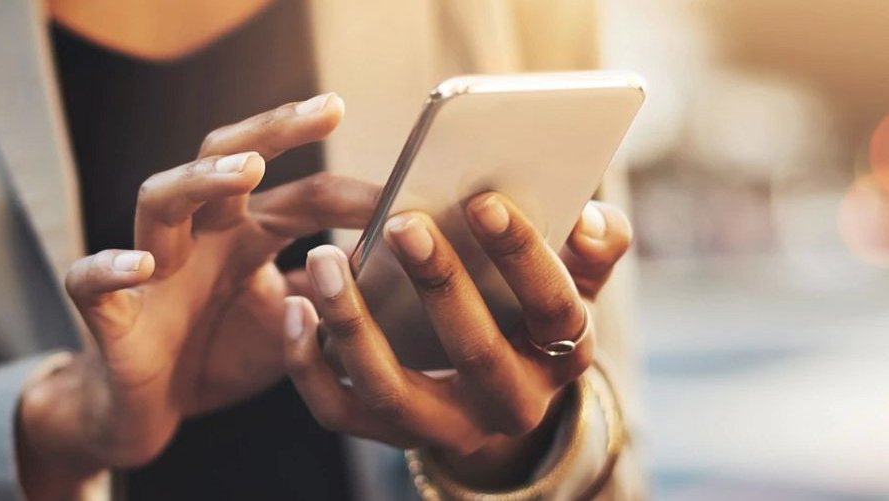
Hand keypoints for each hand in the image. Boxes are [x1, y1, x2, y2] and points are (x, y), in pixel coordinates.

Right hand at [18, 94, 379, 497]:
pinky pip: (92, 281)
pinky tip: (142, 265)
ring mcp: (149, 269)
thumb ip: (332, 297)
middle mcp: (197, 236)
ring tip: (249, 170)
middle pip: (224, 158)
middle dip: (273, 130)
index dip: (352, 193)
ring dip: (202, 179)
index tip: (408, 192)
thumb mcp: (292, 328)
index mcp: (243, 234)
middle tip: (327, 109)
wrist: (147, 412)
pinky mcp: (109, 315)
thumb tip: (395, 271)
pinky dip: (111, 267)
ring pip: (159, 199)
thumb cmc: (217, 355)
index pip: (301, 195)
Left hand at [284, 194, 632, 488]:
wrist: (496, 389)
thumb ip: (595, 246)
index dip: (523, 256)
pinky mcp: (389, 435)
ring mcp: (446, 427)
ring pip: (392, 390)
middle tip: (402, 221)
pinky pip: (339, 410)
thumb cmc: (529, 307)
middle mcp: (510, 405)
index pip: (553, 308)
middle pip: (475, 351)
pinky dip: (308, 364)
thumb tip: (593, 219)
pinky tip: (293, 306)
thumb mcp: (575, 280)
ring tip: (324, 258)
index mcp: (562, 355)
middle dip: (439, 284)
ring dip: (353, 323)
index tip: (484, 201)